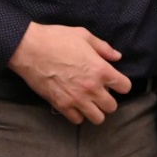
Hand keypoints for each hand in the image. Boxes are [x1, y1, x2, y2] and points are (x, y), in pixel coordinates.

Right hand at [8, 22, 130, 124]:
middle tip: (100, 91)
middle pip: (112, 106)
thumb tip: (117, 56)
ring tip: (89, 101)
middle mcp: (92, 88)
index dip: (122, 84)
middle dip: (109, 99)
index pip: (124, 87)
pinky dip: (78, 114)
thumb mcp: (84, 35)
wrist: (31, 49)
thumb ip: (103, 48)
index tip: (115, 81)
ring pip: (97, 118)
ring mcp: (76, 99)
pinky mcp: (61, 106)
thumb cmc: (58, 39)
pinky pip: (77, 120)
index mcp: (100, 69)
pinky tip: (74, 103)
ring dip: (95, 110)